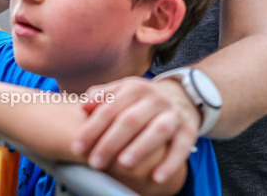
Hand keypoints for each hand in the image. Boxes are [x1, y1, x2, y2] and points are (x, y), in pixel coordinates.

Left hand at [73, 77, 200, 183]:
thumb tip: (84, 106)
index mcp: (134, 88)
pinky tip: (156, 178)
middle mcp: (154, 99)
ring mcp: (173, 114)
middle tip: (95, 162)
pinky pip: (181, 147)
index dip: (92, 128)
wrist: (182, 96)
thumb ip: (101, 96)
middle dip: (111, 142)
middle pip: (130, 120)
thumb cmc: (141, 100)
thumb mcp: (122, 91)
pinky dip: (170, 163)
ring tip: (123, 165)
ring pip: (157, 130)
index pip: (109, 108)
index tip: (77, 148)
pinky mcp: (189, 130)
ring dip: (140, 148)